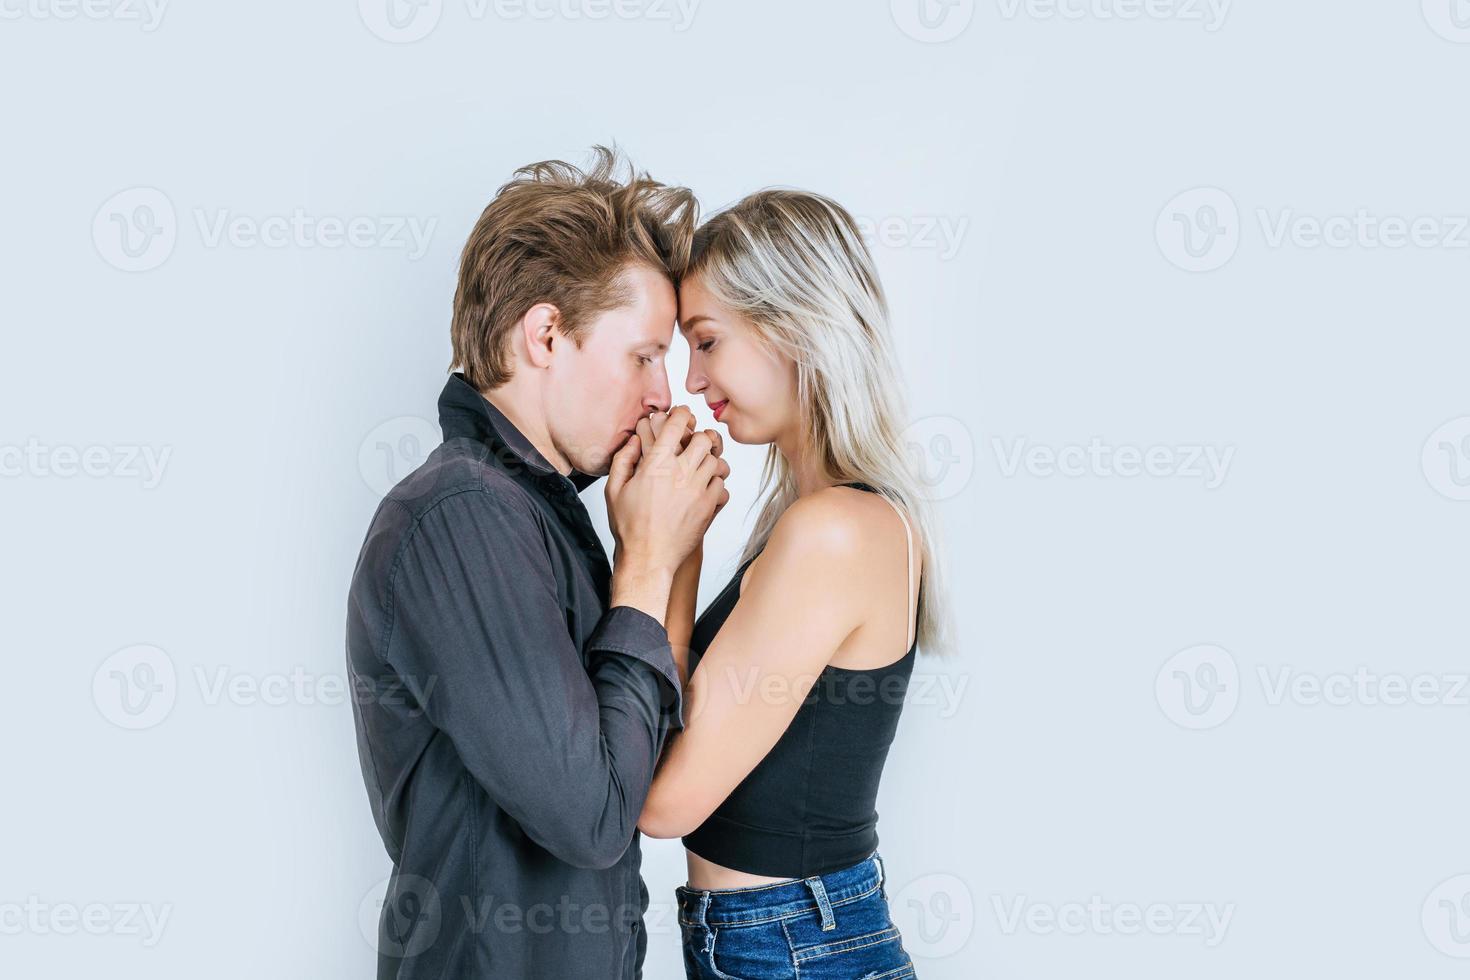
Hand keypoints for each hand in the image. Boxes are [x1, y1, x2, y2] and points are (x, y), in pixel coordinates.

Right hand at [605, 406, 728, 580]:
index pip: (676, 425)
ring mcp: (698, 489)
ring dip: (708, 460)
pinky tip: (702, 488)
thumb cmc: (631, 528)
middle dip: (699, 437)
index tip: (682, 414)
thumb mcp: (615, 490)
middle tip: (692, 443)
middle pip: (704, 439)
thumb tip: (635, 440)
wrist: (649, 559)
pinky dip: (714, 482)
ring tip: (697, 467)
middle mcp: (680, 473)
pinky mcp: (709, 506)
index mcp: (656, 465)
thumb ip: (623, 460)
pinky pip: (722, 484)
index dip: (681, 414)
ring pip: (716, 460)